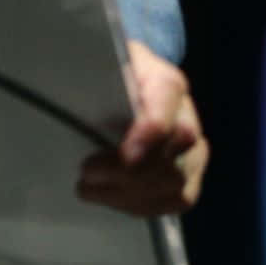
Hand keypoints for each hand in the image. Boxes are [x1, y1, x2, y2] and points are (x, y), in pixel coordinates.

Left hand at [76, 40, 208, 215]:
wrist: (132, 78)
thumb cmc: (112, 68)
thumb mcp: (103, 58)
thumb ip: (97, 72)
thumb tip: (72, 81)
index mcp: (165, 82)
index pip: (167, 109)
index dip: (149, 135)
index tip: (125, 156)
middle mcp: (187, 116)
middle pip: (173, 157)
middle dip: (128, 174)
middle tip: (86, 171)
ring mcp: (194, 148)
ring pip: (176, 185)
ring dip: (129, 195)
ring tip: (89, 188)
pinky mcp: (190, 174)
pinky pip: (176, 200)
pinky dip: (141, 205)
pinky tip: (111, 198)